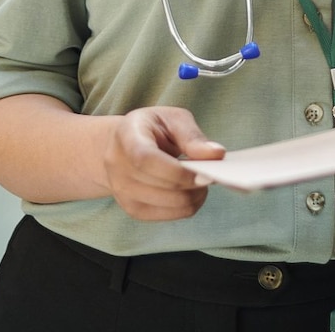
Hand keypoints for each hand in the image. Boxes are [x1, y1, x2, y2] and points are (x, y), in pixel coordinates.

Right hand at [101, 106, 223, 219]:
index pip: (147, 161)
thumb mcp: (172, 119)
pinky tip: (189, 192)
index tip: (206, 174)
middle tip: (210, 175)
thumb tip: (217, 154)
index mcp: (126, 137)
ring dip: (194, 197)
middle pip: (164, 187)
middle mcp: (118, 167)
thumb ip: (193, 136)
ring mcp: (122, 192)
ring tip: (199, 182)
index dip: (178, 172)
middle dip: (195, 185)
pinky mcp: (133, 210)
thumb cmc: (151, 129)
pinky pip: (170, 216)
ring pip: (171, 205)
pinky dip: (186, 207)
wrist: (120, 146)